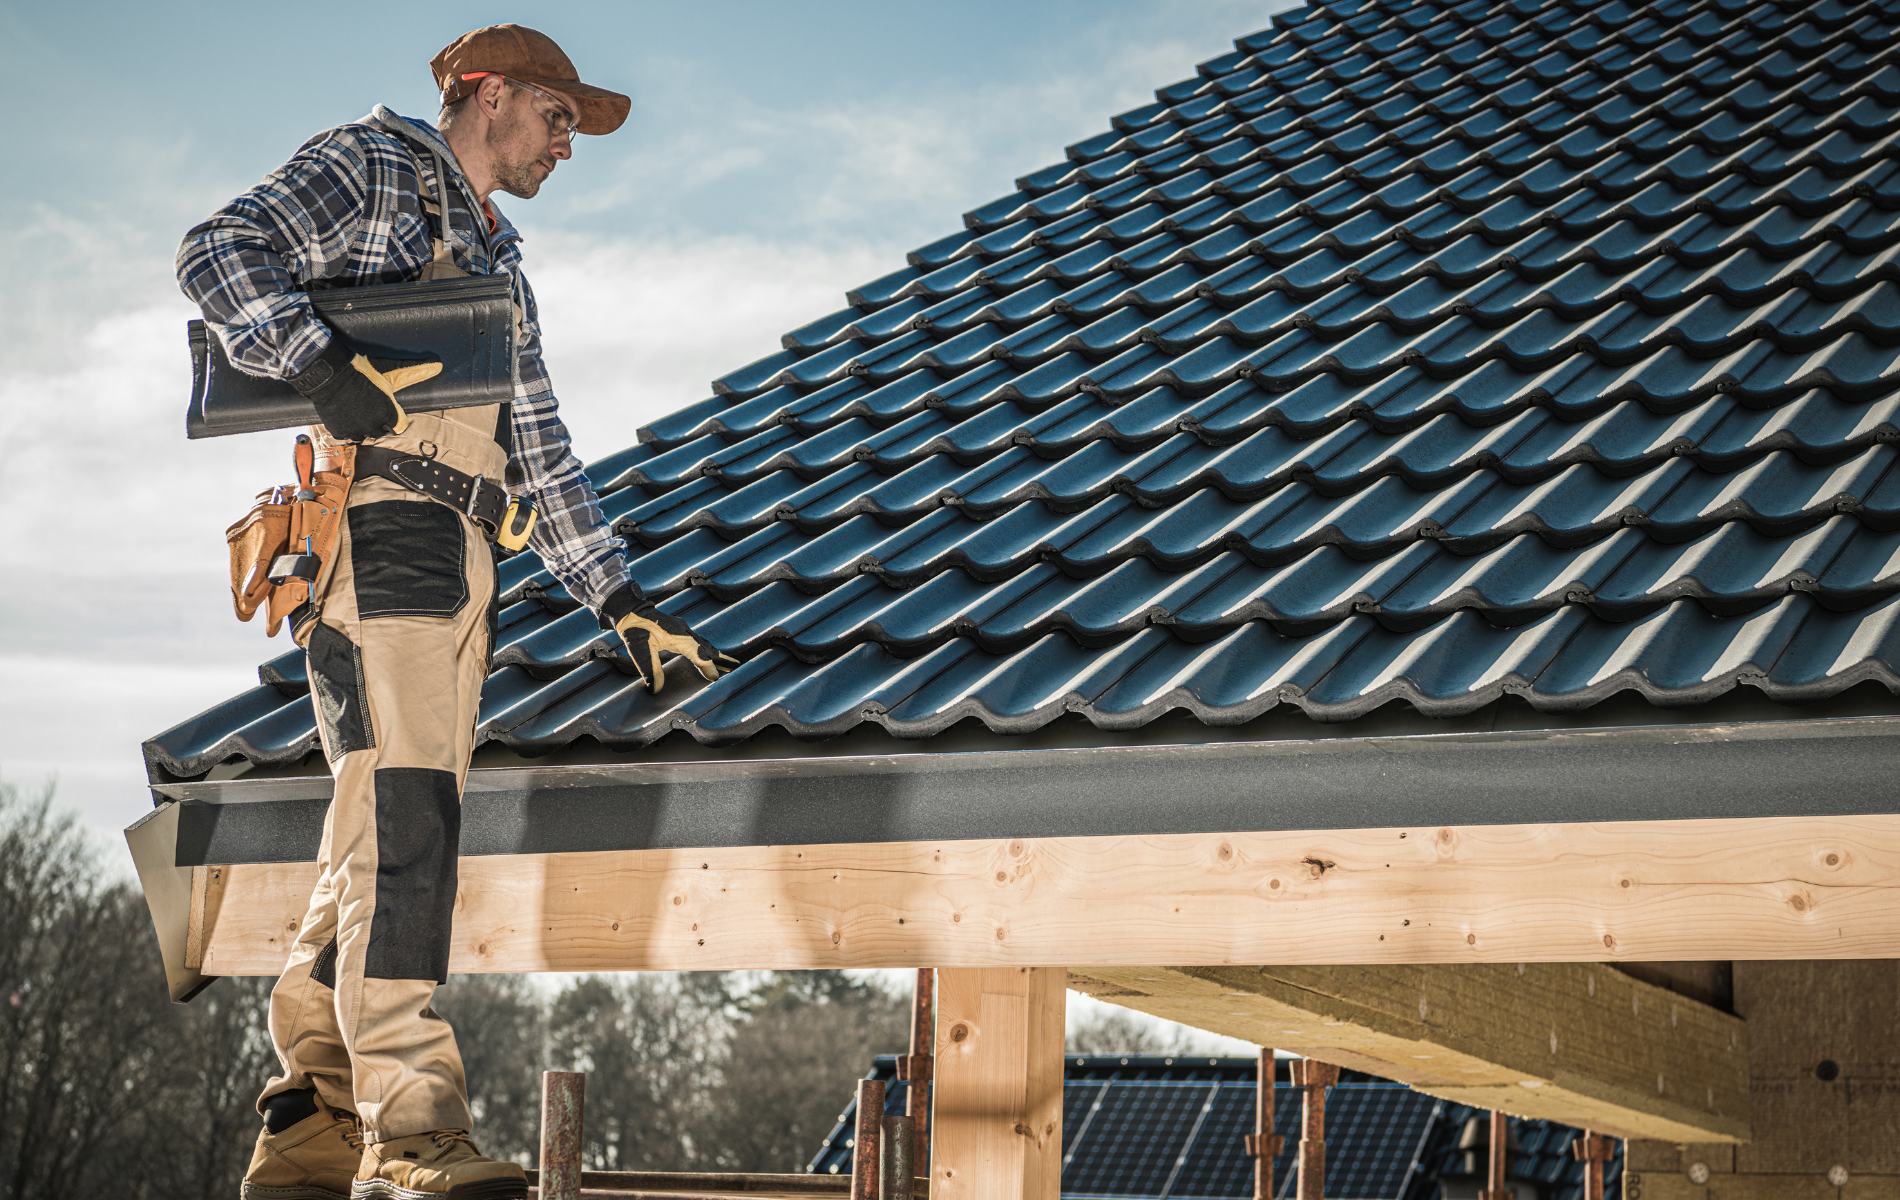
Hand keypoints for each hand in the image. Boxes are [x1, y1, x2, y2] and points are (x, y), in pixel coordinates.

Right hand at [288, 332, 441, 441]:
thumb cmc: (362, 371)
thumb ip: (414, 372)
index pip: (400, 426)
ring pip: (365, 436)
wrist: (329, 373)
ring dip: (363, 426)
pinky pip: (347, 436)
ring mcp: (356, 430)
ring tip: (358, 411)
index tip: (386, 407)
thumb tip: (437, 365)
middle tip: (370, 407)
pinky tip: (346, 415)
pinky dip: (347, 428)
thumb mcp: (391, 371)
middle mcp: (374, 426)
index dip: (394, 416)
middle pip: (382, 431)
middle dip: (379, 421)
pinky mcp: (340, 431)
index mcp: (390, 414)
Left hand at [614, 603, 736, 693]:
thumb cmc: (634, 629)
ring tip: (727, 663)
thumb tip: (655, 690)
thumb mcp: (639, 651)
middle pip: (707, 648)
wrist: (629, 609)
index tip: (716, 678)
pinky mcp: (678, 629)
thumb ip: (650, 670)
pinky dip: (705, 649)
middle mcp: (684, 631)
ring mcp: (682, 628)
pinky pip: (697, 641)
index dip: (708, 667)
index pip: (698, 655)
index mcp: (678, 636)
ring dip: (715, 654)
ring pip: (703, 644)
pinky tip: (706, 654)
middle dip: (721, 659)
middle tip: (735, 667)